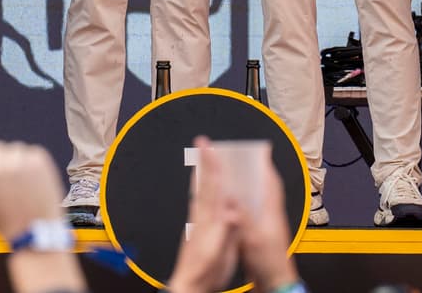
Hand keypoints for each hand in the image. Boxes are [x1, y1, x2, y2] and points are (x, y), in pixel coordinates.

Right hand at [0, 142, 65, 242]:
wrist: (35, 231)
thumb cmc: (7, 223)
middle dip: (0, 161)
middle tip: (8, 181)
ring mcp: (17, 161)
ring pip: (14, 149)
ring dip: (16, 161)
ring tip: (22, 184)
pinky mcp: (37, 159)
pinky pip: (31, 152)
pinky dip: (32, 164)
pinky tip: (33, 182)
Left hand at [167, 139, 242, 292]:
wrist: (189, 285)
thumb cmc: (206, 272)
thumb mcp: (220, 254)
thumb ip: (226, 232)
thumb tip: (233, 211)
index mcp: (210, 221)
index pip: (212, 187)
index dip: (213, 165)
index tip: (211, 146)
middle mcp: (201, 218)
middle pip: (204, 183)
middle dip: (205, 162)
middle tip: (202, 142)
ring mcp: (197, 223)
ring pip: (200, 191)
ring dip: (201, 173)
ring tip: (200, 159)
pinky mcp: (195, 230)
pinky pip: (198, 202)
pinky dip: (200, 190)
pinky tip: (200, 189)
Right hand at [230, 150, 297, 292]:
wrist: (274, 282)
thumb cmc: (270, 262)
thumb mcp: (253, 237)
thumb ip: (242, 216)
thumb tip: (231, 196)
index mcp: (272, 211)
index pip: (271, 181)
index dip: (264, 164)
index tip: (257, 150)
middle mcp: (270, 215)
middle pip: (262, 187)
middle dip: (252, 173)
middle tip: (240, 161)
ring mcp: (265, 224)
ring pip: (256, 199)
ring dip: (246, 189)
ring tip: (234, 179)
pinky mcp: (259, 234)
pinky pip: (251, 213)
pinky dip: (242, 205)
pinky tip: (232, 206)